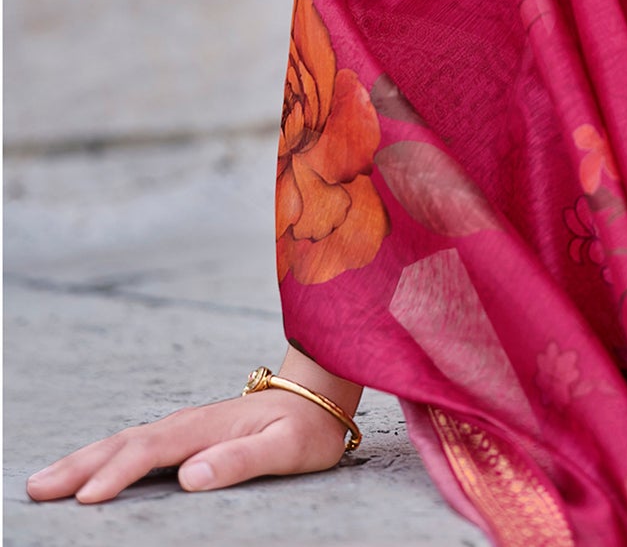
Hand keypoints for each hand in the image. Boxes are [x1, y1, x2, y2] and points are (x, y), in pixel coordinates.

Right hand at [25, 389, 350, 503]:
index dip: (116, 475)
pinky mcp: (185, 436)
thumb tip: (192, 475)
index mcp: (205, 427)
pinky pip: (134, 447)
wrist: (318, 396)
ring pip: (124, 443)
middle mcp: (187, 424)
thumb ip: (241, 461)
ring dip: (83, 461)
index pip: (151, 452)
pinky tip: (86, 471)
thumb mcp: (285, 449)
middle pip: (124, 444)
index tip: (85, 499)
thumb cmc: (304, 428)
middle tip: (37, 489)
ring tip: (45, 481)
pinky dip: (103, 458)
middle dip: (79, 466)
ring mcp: (183, 428)